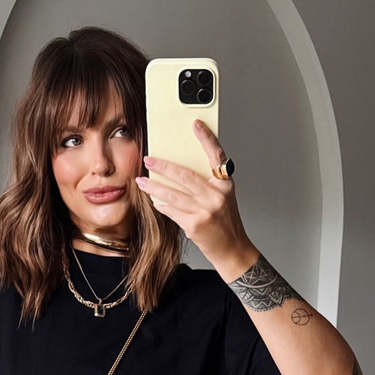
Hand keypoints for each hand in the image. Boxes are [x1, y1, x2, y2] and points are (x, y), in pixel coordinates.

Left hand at [135, 119, 257, 279]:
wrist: (233, 250)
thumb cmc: (225, 222)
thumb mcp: (223, 197)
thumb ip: (207, 183)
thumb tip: (181, 168)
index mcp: (225, 184)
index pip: (216, 156)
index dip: (207, 138)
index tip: (196, 124)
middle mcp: (216, 196)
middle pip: (185, 175)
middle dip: (163, 167)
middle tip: (149, 159)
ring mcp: (205, 211)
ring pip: (173, 194)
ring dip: (154, 187)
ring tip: (142, 181)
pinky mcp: (194, 225)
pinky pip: (171, 210)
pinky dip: (160, 204)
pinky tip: (154, 200)